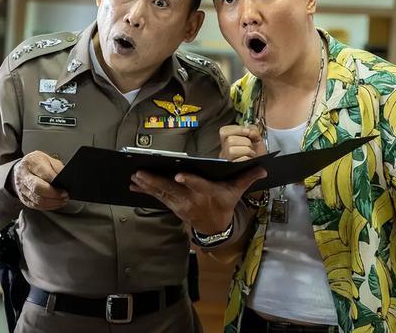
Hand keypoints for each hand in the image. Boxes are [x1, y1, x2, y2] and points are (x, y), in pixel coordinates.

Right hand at [11, 151, 68, 209]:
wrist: (21, 168)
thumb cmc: (37, 164)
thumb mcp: (49, 159)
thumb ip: (57, 168)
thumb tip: (66, 180)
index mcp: (32, 163)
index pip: (44, 174)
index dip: (56, 181)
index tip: (65, 186)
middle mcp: (24, 176)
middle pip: (38, 188)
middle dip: (54, 194)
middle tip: (65, 195)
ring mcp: (22, 188)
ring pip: (37, 200)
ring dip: (53, 202)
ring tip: (63, 200)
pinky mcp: (23, 198)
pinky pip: (36, 206)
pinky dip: (48, 206)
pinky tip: (55, 203)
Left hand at [130, 167, 266, 234]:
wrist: (215, 226)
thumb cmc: (224, 203)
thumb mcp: (236, 191)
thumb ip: (247, 178)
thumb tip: (263, 168)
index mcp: (206, 192)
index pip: (197, 185)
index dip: (188, 181)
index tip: (177, 175)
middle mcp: (191, 199)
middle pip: (171, 189)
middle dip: (155, 181)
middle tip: (140, 173)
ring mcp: (180, 204)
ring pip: (161, 193)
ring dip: (146, 185)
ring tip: (133, 177)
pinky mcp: (173, 206)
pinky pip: (157, 198)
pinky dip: (145, 192)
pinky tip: (133, 185)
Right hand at [219, 125, 265, 161]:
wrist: (264, 164)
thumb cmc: (259, 152)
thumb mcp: (256, 136)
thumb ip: (252, 129)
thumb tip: (249, 131)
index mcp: (228, 141)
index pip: (224, 131)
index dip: (237, 129)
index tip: (248, 132)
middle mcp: (225, 151)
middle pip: (229, 140)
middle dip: (245, 141)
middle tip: (250, 146)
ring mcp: (228, 160)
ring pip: (231, 150)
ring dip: (247, 150)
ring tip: (251, 153)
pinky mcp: (234, 168)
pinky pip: (239, 160)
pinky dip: (248, 158)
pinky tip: (250, 159)